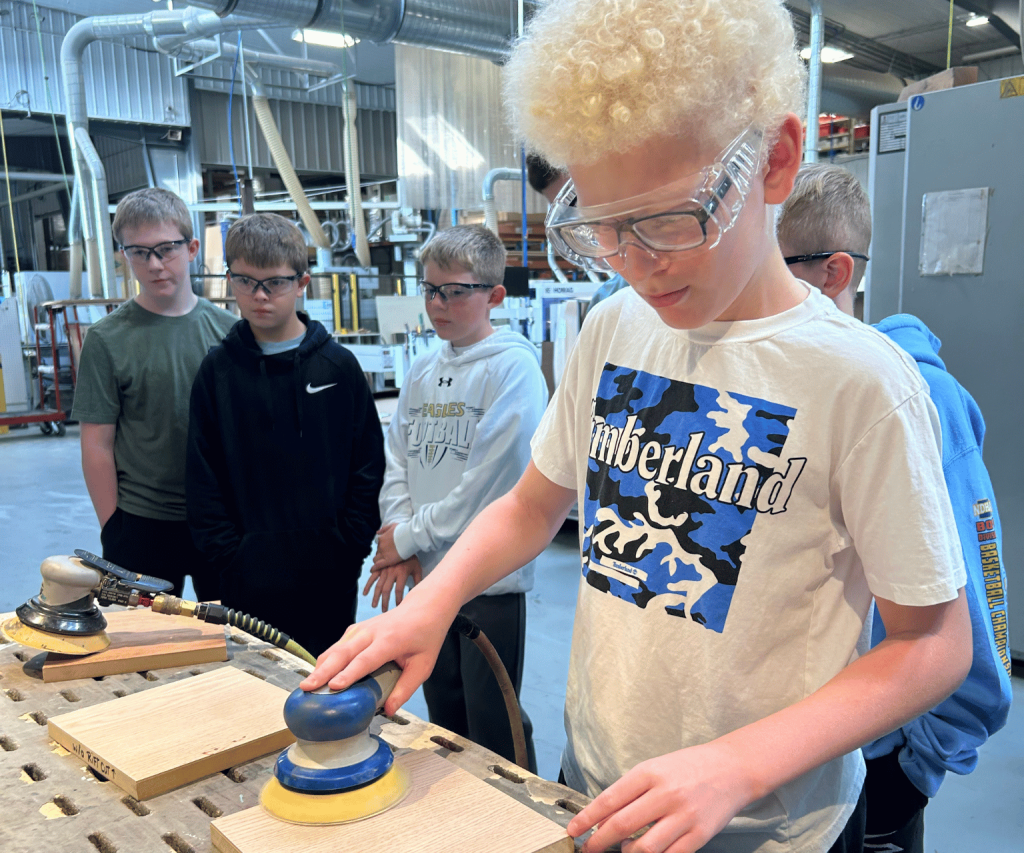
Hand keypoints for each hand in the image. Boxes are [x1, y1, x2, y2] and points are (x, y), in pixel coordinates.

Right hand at [299, 584, 456, 712]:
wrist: (424, 608)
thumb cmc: (425, 636)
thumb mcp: (424, 665)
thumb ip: (406, 688)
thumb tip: (388, 710)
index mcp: (389, 641)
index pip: (365, 659)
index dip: (349, 673)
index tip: (334, 686)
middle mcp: (371, 632)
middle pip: (342, 653)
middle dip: (323, 671)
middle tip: (306, 688)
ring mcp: (361, 629)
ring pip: (335, 648)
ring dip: (320, 667)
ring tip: (307, 687)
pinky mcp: (355, 630)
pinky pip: (337, 646)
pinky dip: (326, 661)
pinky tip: (319, 676)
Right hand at [363, 556, 422, 611]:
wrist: (404, 543)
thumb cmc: (412, 559)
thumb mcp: (417, 569)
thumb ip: (417, 581)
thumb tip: (417, 593)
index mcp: (401, 573)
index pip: (399, 590)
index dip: (398, 599)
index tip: (398, 607)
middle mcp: (391, 572)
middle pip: (386, 590)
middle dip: (385, 602)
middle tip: (384, 611)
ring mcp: (384, 569)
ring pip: (378, 585)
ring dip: (376, 596)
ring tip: (375, 606)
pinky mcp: (379, 567)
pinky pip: (372, 577)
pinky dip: (368, 585)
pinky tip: (365, 593)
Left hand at [372, 523, 402, 570]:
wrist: (409, 536)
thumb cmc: (403, 530)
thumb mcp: (392, 526)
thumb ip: (384, 529)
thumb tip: (377, 532)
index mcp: (382, 539)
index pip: (378, 545)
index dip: (382, 549)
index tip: (385, 550)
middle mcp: (381, 546)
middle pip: (377, 552)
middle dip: (380, 555)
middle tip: (386, 557)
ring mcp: (384, 553)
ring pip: (376, 559)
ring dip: (378, 561)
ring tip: (381, 564)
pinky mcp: (388, 560)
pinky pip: (378, 565)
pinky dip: (375, 568)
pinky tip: (372, 570)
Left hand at [567, 741, 755, 852]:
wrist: (732, 769)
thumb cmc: (688, 767)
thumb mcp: (655, 768)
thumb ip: (630, 791)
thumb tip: (602, 817)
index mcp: (650, 773)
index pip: (610, 799)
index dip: (587, 818)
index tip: (573, 830)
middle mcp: (665, 794)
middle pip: (622, 825)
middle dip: (599, 841)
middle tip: (588, 849)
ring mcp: (683, 816)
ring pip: (644, 848)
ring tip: (623, 849)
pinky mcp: (700, 835)